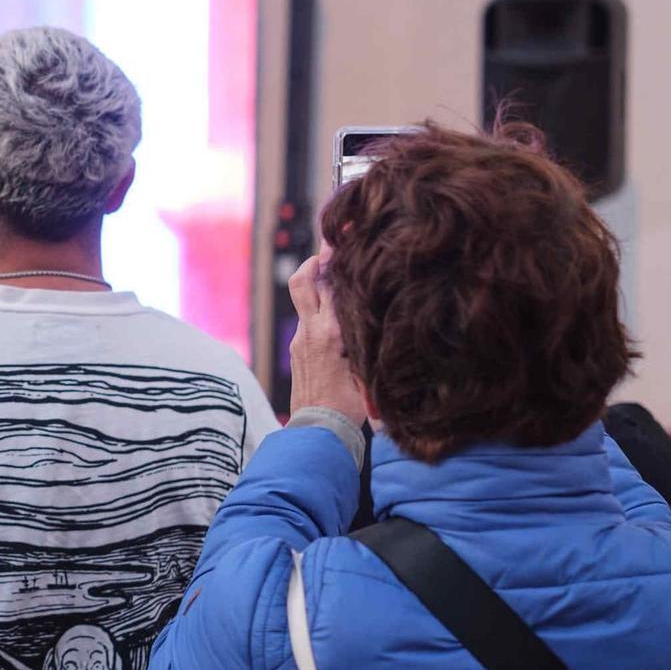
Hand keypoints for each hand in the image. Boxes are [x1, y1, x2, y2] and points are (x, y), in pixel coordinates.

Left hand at [287, 254, 368, 425]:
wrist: (318, 431)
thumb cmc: (350, 406)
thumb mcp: (366, 370)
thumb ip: (365, 338)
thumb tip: (373, 313)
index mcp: (330, 333)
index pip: (329, 285)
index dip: (333, 260)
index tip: (341, 239)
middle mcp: (310, 331)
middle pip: (303, 281)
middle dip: (315, 261)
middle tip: (330, 247)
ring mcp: (300, 340)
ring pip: (304, 298)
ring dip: (316, 282)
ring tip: (337, 271)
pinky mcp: (297, 350)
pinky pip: (306, 318)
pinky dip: (318, 306)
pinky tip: (336, 308)